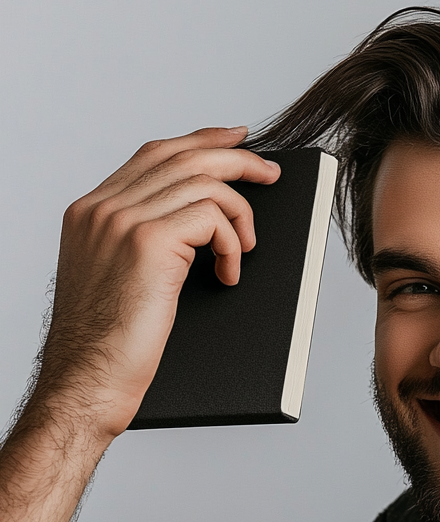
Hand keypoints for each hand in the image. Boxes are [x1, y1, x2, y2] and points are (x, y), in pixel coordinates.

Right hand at [38, 126, 279, 439]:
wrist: (88, 381)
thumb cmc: (111, 349)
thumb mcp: (120, 282)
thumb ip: (145, 246)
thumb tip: (201, 228)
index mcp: (92, 213)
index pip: (154, 155)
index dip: (200, 141)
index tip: (235, 140)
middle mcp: (102, 208)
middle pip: (182, 156)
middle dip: (235, 158)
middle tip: (270, 173)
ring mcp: (122, 221)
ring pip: (204, 181)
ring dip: (242, 213)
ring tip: (251, 246)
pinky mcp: (149, 243)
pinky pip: (213, 217)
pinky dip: (234, 244)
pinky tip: (230, 274)